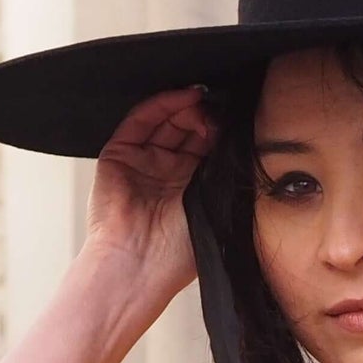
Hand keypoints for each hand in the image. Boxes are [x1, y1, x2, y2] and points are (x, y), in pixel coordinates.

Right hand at [82, 84, 218, 309]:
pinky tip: (182, 97)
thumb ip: (225, 175)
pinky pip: (140, 120)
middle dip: (204, 115)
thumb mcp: (215, 207)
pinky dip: (161, 104)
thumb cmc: (177, 252)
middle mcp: (165, 172)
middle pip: (185, 128)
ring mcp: (141, 161)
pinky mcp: (118, 154)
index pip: (206, 146)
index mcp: (190, 187)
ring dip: (185, 106)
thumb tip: (244, 142)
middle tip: (219, 109)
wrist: (138, 265)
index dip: (220, 130)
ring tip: (203, 100)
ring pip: (164, 120)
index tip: (237, 119)